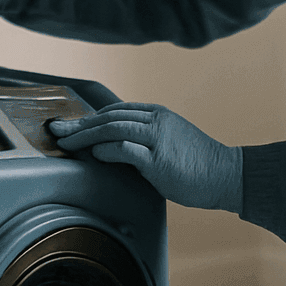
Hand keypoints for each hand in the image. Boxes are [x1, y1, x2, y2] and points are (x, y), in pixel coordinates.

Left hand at [47, 103, 241, 211]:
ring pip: (113, 128)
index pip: (116, 110)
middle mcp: (156, 120)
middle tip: (58, 132)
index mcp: (158, 114)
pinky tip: (93, 154)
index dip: (90, 117)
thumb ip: (144, 140)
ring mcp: (158, 138)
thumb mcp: (169, 142)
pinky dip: (105, 149)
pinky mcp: (160, 159)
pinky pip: (125, 149)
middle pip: (109, 117)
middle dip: (79, 125)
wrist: (227, 175)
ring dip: (85, 135)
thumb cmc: (198, 165)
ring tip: (67, 144)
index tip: (71, 126)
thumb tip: (113, 149)